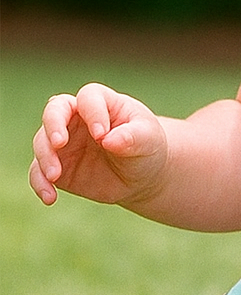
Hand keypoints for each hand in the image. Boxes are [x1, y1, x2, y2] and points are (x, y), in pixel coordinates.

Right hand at [30, 83, 168, 208]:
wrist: (141, 175)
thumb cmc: (146, 145)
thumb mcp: (148, 139)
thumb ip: (132, 136)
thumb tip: (109, 140)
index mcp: (101, 102)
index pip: (88, 97)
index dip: (92, 112)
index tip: (102, 135)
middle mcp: (76, 118)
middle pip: (54, 111)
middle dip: (53, 125)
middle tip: (59, 144)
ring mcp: (64, 142)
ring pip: (42, 142)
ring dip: (45, 158)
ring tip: (55, 176)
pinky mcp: (57, 166)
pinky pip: (38, 172)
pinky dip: (39, 183)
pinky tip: (50, 197)